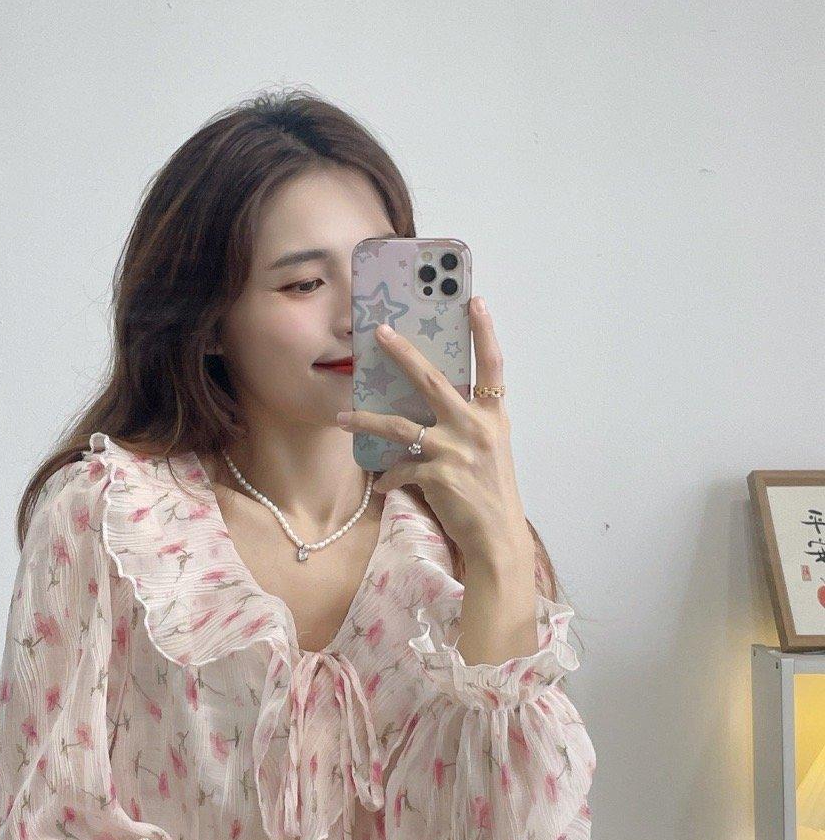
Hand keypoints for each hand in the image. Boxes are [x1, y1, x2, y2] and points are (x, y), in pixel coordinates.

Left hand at [335, 296, 531, 564]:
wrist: (496, 538)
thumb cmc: (491, 494)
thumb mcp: (490, 450)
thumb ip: (469, 424)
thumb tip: (439, 406)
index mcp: (492, 416)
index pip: (492, 365)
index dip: (484, 332)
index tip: (473, 301)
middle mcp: (475, 427)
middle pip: (433, 380)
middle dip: (404, 354)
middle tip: (381, 333)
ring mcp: (455, 450)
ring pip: (400, 426)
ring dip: (368, 419)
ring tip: (344, 416)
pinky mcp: (437, 475)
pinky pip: (400, 469)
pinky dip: (389, 478)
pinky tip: (383, 485)